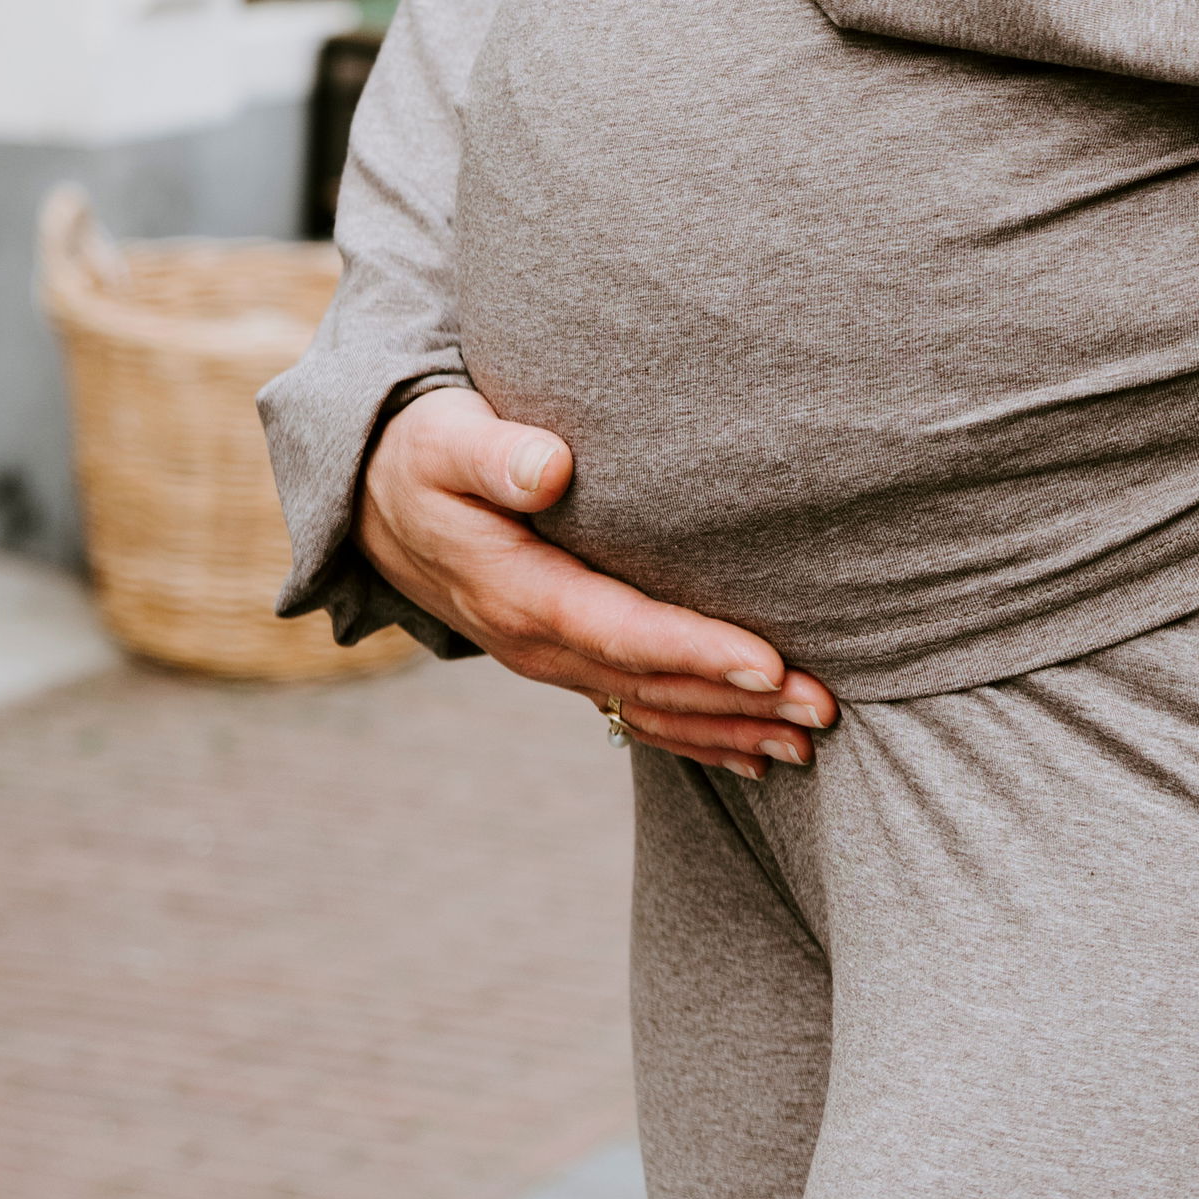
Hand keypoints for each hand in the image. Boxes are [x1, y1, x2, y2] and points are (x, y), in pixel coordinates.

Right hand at [358, 385, 835, 775]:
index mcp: (515, 592)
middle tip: (821, 708)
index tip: (767, 663)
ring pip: (650, 709)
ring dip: (729, 728)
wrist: (377, 505)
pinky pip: (635, 712)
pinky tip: (753, 756)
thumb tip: (551, 469)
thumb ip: (494, 454)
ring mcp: (550, 661)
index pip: (619, 632)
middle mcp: (536, 643)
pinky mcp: (564, 659)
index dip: (694, 651)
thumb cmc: (422, 454)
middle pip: (650, 684)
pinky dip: (696, 738)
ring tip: (807, 740)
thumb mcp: (442, 441)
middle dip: (738, 702)